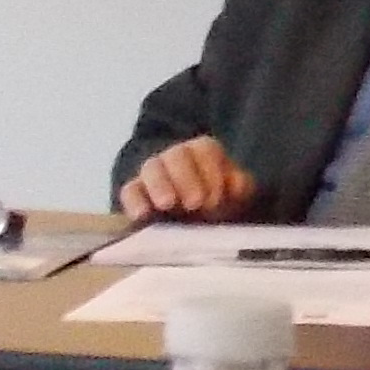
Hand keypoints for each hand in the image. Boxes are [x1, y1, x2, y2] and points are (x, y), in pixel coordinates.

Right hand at [121, 134, 261, 218]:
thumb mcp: (236, 194)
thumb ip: (239, 186)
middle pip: (177, 155)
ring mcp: (154, 174)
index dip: (211, 171)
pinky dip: (134, 201)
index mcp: (203, 152)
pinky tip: (141, 215)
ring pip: (151, 168)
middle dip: (186, 177)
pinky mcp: (136, 193)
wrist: (198, 220)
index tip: (216, 198)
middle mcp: (177, 157)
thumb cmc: (219, 203)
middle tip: (195, 203)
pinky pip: (129, 190)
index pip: (205, 150)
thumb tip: (236, 184)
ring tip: (168, 205)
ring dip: (160, 185)